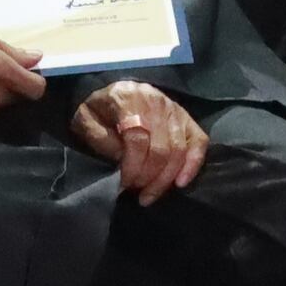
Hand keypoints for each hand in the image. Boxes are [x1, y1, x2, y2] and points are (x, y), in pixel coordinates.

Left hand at [71, 81, 206, 202]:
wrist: (109, 91)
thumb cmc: (97, 110)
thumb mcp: (86, 121)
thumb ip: (101, 140)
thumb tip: (124, 162)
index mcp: (127, 98)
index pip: (137, 139)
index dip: (133, 167)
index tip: (125, 185)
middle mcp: (155, 101)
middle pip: (161, 148)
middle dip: (150, 178)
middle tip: (140, 195)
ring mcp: (173, 108)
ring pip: (179, 149)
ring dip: (167, 178)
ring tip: (152, 194)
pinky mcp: (186, 117)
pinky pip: (199, 141)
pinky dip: (193, 164)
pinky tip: (180, 182)